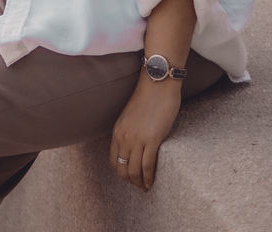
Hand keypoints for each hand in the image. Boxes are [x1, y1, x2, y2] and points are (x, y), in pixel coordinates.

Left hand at [108, 77, 181, 191]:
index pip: (114, 160)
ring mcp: (137, 139)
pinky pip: (147, 166)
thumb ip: (129, 130)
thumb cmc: (149, 96)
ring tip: (146, 188)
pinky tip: (152, 183)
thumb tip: (134, 145)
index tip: (129, 177)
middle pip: (122, 169)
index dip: (121, 173)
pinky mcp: (152, 139)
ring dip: (139, 183)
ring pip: (134, 171)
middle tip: (139, 186)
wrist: (158, 83)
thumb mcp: (131, 115)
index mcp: (118, 130)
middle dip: (130, 181)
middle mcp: (124, 136)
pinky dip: (149, 178)